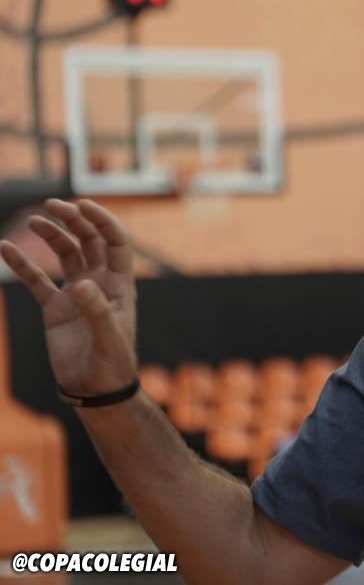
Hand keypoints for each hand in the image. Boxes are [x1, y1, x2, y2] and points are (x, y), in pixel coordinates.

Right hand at [0, 199, 136, 396]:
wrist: (95, 390)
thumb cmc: (111, 365)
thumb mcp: (108, 339)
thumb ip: (97, 312)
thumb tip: (83, 285)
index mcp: (120, 285)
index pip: (116, 243)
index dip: (103, 221)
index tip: (82, 204)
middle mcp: (99, 284)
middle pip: (89, 242)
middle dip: (74, 221)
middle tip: (53, 205)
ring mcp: (77, 294)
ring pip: (65, 255)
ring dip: (52, 235)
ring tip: (34, 221)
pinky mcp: (55, 308)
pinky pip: (37, 280)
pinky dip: (22, 264)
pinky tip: (5, 248)